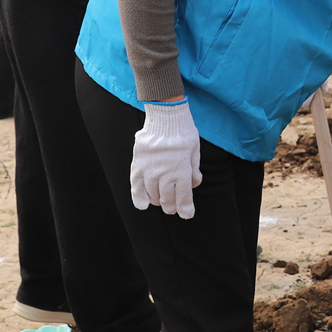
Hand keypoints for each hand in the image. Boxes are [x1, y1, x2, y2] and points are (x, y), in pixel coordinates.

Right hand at [130, 101, 202, 217]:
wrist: (166, 117)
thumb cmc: (184, 133)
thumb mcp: (195, 151)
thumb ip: (194, 170)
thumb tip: (195, 184)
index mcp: (182, 171)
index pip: (183, 198)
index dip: (186, 209)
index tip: (187, 214)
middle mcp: (165, 175)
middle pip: (167, 200)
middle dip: (172, 207)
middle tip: (174, 207)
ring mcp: (150, 171)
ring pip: (153, 196)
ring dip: (158, 202)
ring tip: (161, 201)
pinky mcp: (138, 166)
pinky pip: (136, 187)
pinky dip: (139, 198)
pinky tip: (143, 205)